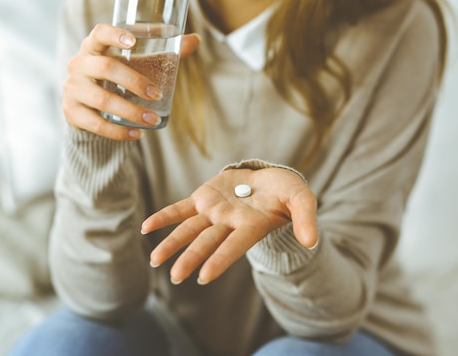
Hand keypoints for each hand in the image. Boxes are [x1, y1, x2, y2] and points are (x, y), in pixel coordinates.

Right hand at [62, 23, 199, 139]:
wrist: (88, 105)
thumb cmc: (117, 76)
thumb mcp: (137, 63)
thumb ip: (164, 52)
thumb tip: (196, 40)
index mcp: (94, 47)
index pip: (99, 33)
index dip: (114, 35)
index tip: (132, 42)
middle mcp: (79, 64)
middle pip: (105, 68)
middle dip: (134, 82)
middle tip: (157, 95)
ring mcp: (72, 89)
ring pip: (102, 100)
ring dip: (130, 112)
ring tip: (152, 119)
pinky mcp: (71, 112)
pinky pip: (96, 124)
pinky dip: (118, 131)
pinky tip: (136, 134)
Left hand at [141, 167, 317, 284]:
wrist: (270, 179)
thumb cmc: (287, 192)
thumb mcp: (301, 199)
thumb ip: (305, 219)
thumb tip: (312, 241)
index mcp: (251, 226)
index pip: (233, 246)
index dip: (220, 260)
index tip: (204, 277)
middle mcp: (229, 223)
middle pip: (207, 242)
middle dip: (190, 258)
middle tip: (175, 278)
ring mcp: (214, 211)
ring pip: (189, 229)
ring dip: (171, 244)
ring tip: (153, 260)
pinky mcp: (204, 198)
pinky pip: (180, 209)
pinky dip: (164, 216)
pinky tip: (146, 228)